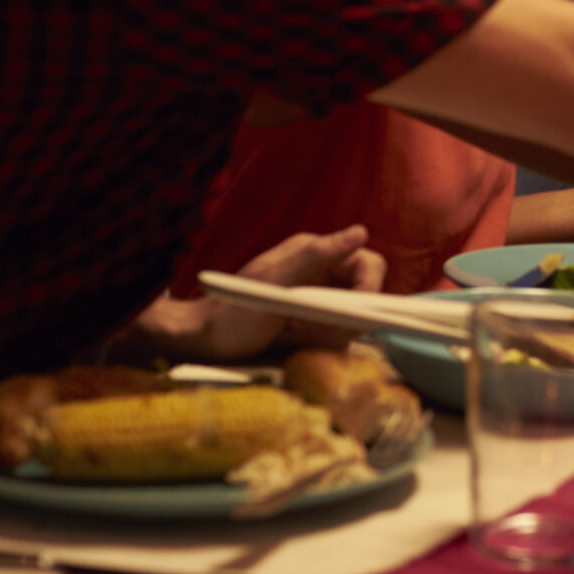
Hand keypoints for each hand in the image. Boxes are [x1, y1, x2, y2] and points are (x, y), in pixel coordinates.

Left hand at [133, 226, 388, 359]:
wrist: (204, 341)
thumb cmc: (234, 312)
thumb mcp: (275, 281)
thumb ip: (317, 254)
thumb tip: (360, 232)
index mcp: (315, 253)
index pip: (368, 265)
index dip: (369, 290)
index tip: (351, 315)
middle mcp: (321, 272)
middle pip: (363, 294)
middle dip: (347, 316)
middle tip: (319, 330)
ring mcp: (317, 297)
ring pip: (351, 316)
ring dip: (333, 332)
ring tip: (299, 334)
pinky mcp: (312, 321)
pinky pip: (336, 332)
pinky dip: (323, 341)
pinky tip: (296, 340)